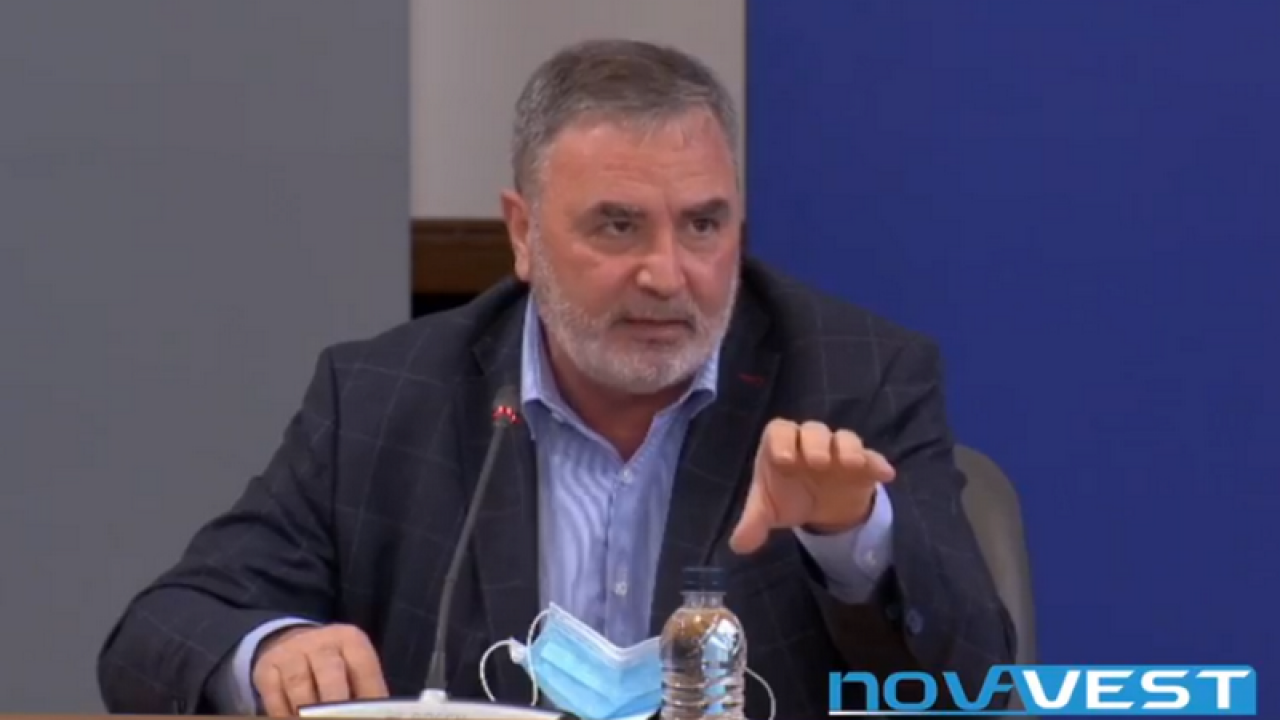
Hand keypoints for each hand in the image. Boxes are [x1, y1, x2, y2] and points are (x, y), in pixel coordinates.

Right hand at [252, 624, 388, 716]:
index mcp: (351, 640)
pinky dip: (283, 712)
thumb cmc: (334, 666)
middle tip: (340, 718)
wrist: (293, 644)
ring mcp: (291, 652)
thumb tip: (377, 713)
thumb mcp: (353, 668)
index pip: (364, 668)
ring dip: (306, 711)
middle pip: (330, 673)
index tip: (368, 714)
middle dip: (336, 703)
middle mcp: (321, 641)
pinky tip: (291, 719)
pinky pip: (274, 694)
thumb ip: (366, 692)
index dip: (369, 695)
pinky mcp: (267, 666)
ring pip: (299, 684)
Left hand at [729, 419, 894, 553]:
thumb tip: (738, 545)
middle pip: (813, 430)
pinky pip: (872, 458)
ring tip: (850, 464)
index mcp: (782, 447)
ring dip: (848, 448)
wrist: (820, 507)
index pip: (779, 431)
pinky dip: (878, 463)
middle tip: (817, 462)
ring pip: (844, 438)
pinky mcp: (862, 465)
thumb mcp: (769, 511)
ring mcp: (838, 452)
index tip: (785, 460)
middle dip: (816, 444)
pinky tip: (884, 474)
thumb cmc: (789, 497)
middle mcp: (810, 443)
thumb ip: (753, 524)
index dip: (781, 441)